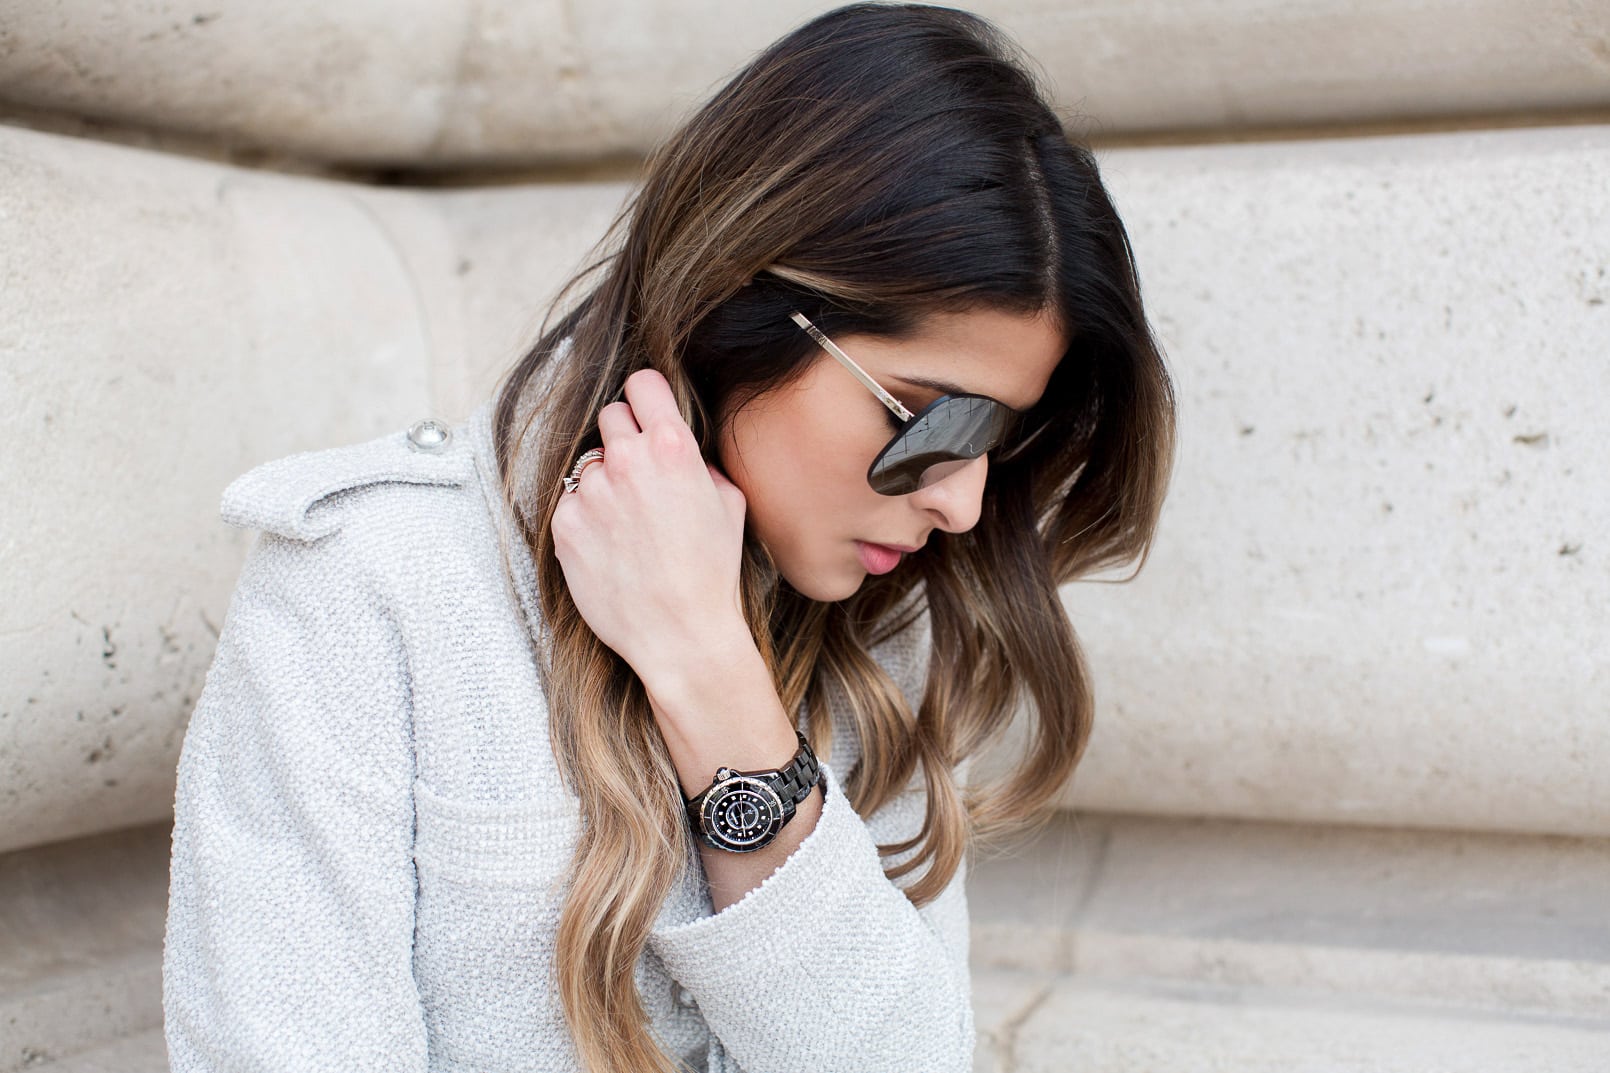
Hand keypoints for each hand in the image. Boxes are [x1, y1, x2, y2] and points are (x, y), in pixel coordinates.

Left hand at [550, 368, 751, 682]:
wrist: (680, 632)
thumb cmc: (711, 572)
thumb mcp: (729, 505)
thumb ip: (702, 464)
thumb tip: (684, 453)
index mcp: (672, 447)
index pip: (642, 384)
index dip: (646, 398)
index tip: (646, 413)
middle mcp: (627, 461)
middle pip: (611, 418)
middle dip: (625, 440)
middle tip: (640, 477)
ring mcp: (591, 492)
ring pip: (589, 464)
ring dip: (605, 483)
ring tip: (628, 524)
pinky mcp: (565, 524)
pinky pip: (571, 502)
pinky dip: (586, 517)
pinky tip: (611, 546)